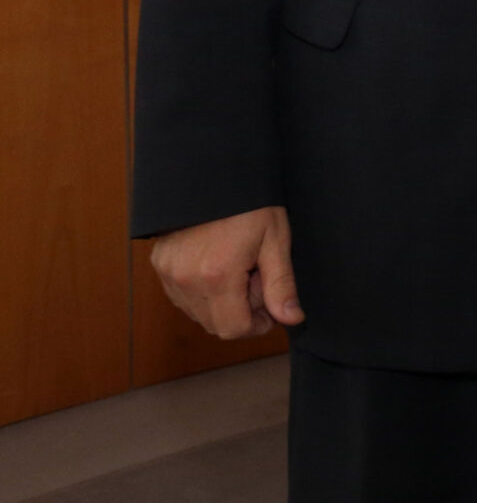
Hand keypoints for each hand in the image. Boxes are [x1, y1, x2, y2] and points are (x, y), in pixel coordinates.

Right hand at [150, 205, 302, 338]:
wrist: (213, 173)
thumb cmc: (250, 204)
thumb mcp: (275, 240)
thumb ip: (282, 284)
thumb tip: (292, 318)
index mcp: (217, 276)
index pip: (233, 329)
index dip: (257, 324)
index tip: (270, 305)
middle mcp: (187, 280)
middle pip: (215, 325)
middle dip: (241, 312)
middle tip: (255, 278)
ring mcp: (168, 274)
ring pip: (197, 313)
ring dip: (221, 303)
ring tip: (238, 267)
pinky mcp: (159, 266)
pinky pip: (182, 297)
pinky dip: (202, 292)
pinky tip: (217, 264)